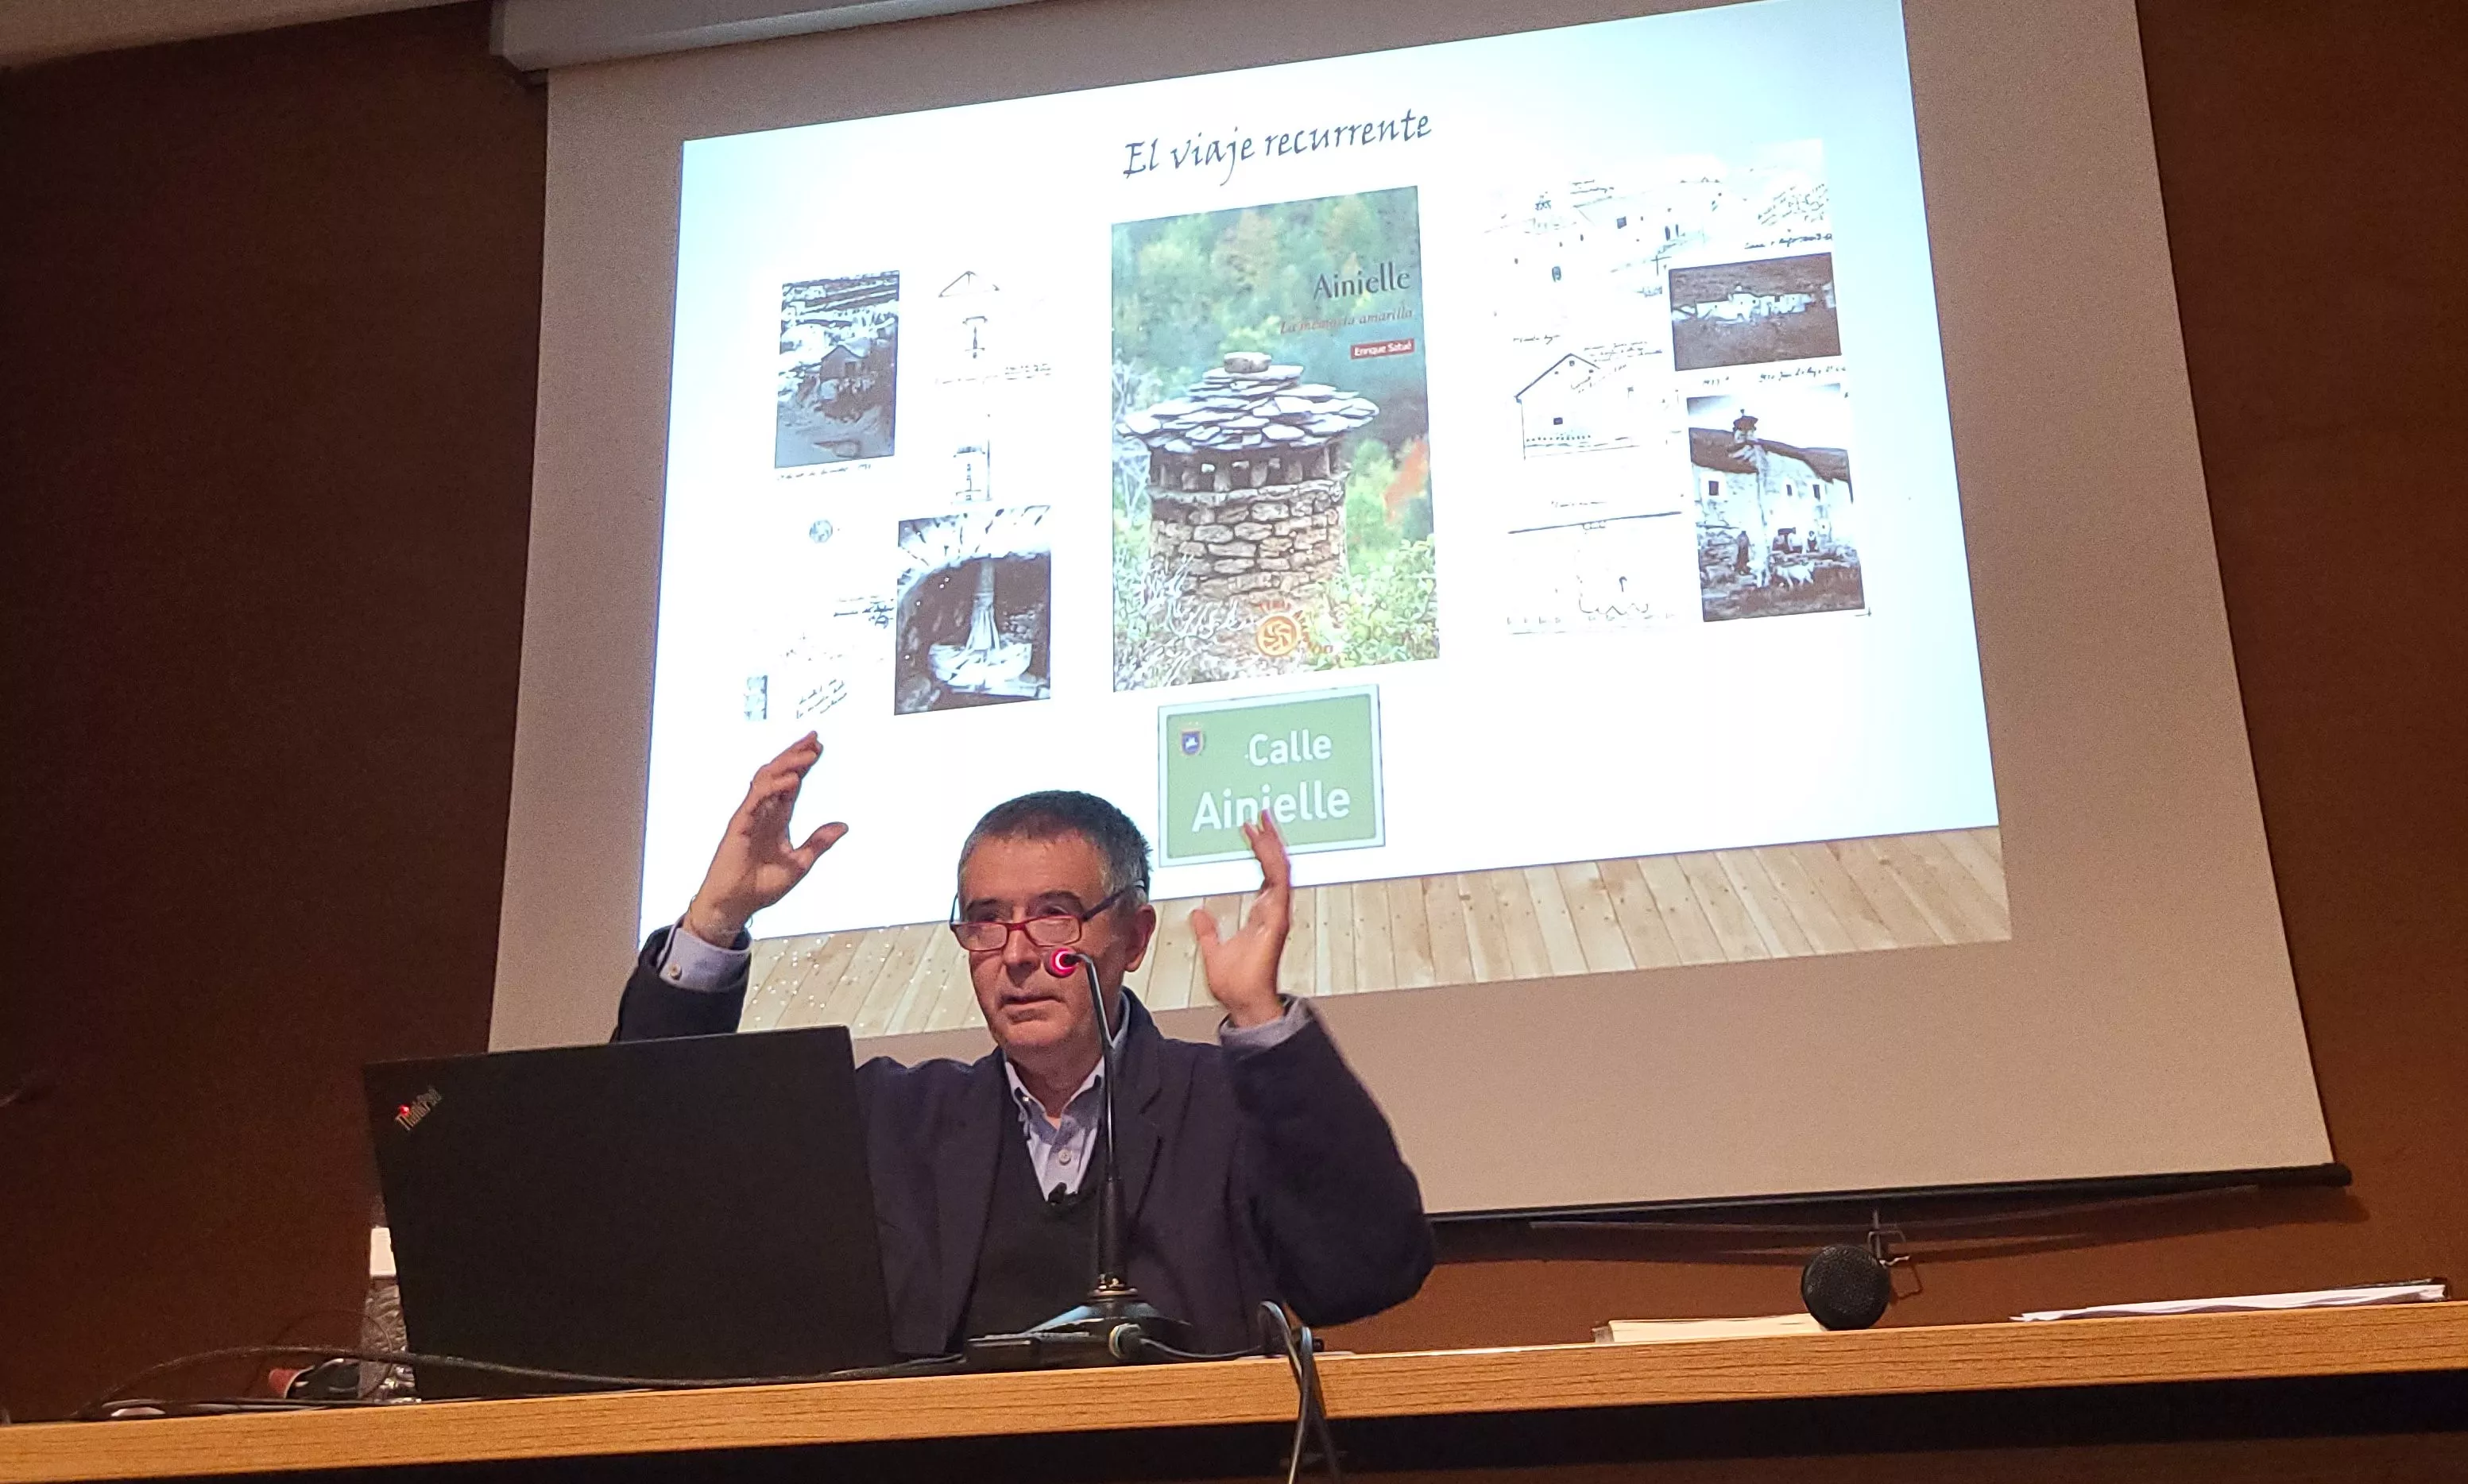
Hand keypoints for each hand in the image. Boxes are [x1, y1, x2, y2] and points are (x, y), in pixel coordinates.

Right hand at [682, 733, 846, 944]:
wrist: (735, 905)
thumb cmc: (761, 887)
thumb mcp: (800, 863)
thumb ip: (819, 842)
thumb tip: (843, 826)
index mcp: (778, 818)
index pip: (792, 783)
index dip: (804, 764)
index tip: (818, 747)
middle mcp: (764, 812)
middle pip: (779, 774)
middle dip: (796, 755)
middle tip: (814, 739)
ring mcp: (750, 816)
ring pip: (767, 780)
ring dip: (787, 764)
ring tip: (807, 753)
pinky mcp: (739, 825)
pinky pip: (756, 799)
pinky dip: (773, 787)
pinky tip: (791, 780)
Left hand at [1192, 815, 1291, 1028]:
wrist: (1244, 1002)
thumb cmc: (1236, 984)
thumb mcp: (1213, 949)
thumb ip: (1208, 931)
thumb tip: (1199, 914)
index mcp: (1262, 915)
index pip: (1265, 873)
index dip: (1259, 849)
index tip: (1250, 829)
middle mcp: (1273, 911)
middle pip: (1276, 866)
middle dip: (1270, 839)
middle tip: (1261, 816)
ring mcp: (1276, 915)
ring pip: (1280, 870)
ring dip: (1273, 846)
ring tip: (1265, 823)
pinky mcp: (1276, 921)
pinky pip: (1280, 886)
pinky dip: (1276, 865)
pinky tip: (1270, 848)